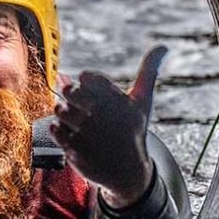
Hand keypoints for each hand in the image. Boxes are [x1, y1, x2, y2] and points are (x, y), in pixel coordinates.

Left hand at [50, 46, 167, 208]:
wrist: (127, 172)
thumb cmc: (133, 131)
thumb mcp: (143, 101)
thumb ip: (149, 71)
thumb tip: (164, 46)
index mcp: (116, 99)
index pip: (85, 76)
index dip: (85, 83)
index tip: (95, 96)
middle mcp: (101, 115)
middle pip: (68, 91)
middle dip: (72, 96)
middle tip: (83, 108)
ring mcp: (86, 133)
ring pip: (59, 110)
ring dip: (65, 114)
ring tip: (80, 123)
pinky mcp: (74, 149)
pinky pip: (55, 129)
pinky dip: (60, 130)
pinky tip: (74, 135)